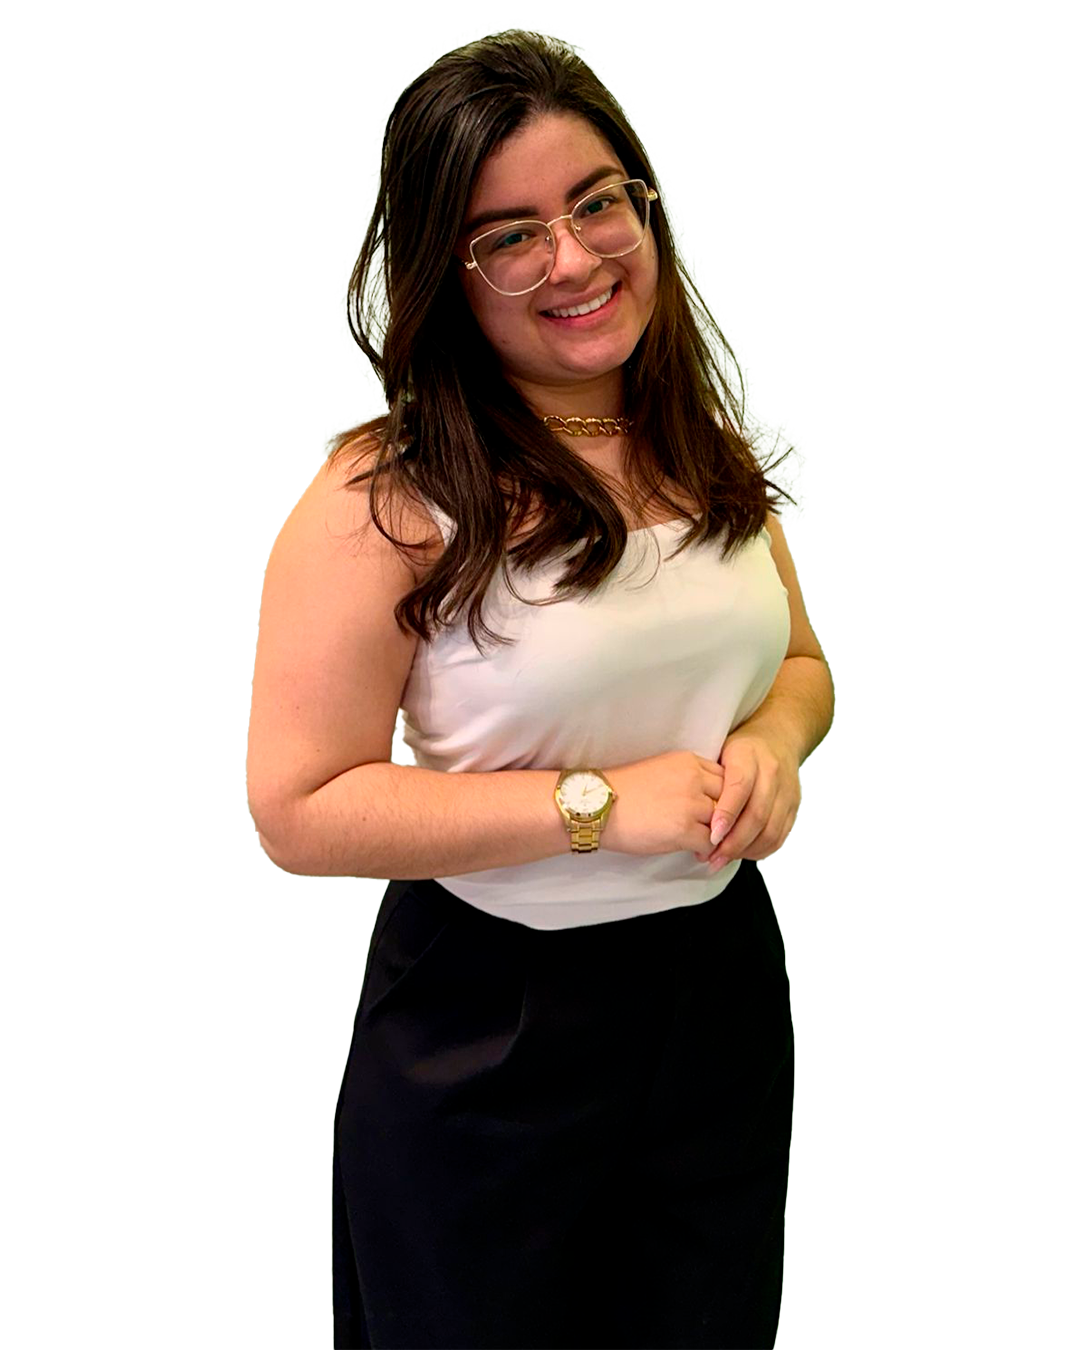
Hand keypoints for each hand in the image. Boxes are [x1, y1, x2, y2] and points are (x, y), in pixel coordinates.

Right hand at [601, 750, 723, 858]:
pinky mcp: (684, 830)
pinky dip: (707, 851)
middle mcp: (694, 779)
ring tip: (708, 845)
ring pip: (724, 822)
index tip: (716, 810)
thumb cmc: (623, 791)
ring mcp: (690, 804)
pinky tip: (696, 853)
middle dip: (726, 817)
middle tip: (719, 831)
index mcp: (688, 761)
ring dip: (718, 836)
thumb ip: (687, 778)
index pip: (725, 776)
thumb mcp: (660, 770)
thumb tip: (708, 799)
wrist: (598, 807)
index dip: (724, 796)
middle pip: (730, 798)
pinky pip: (711, 843)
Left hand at [693, 729, 801, 872]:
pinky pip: (780, 836)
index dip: (726, 814)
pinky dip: (760, 850)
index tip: (711, 835)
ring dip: (745, 850)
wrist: (776, 740)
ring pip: (770, 830)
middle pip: (757, 814)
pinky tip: (742, 854)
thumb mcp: (719, 754)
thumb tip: (691, 815)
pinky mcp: (794, 806)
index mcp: (748, 756)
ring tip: (723, 859)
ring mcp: (787, 791)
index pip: (740, 788)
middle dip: (733, 842)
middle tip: (712, 857)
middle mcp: (772, 773)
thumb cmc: (739, 751)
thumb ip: (708, 779)